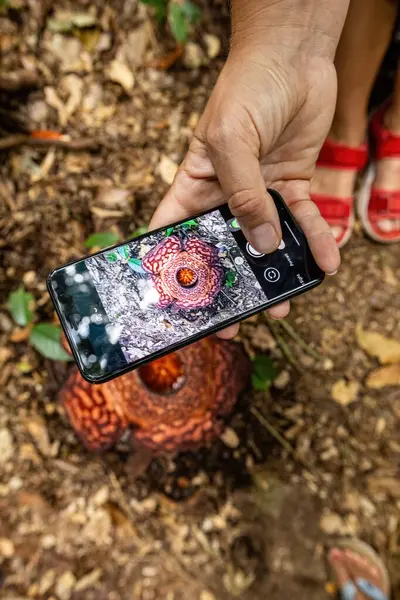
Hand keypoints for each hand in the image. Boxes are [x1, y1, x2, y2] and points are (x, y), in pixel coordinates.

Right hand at [149, 44, 340, 337]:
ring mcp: (260, 193)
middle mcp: (225, 195)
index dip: (172, 266)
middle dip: (229, 284)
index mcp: (194, 185)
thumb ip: (245, 194)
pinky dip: (315, 242)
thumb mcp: (233, 140)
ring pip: (265, 243)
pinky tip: (326, 264)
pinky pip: (304, 221)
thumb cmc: (248, 88)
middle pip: (223, 248)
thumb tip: (262, 244)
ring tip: (280, 306)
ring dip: (274, 273)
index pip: (175, 232)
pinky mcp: (292, 187)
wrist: (295, 57)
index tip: (176, 300)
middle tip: (234, 320)